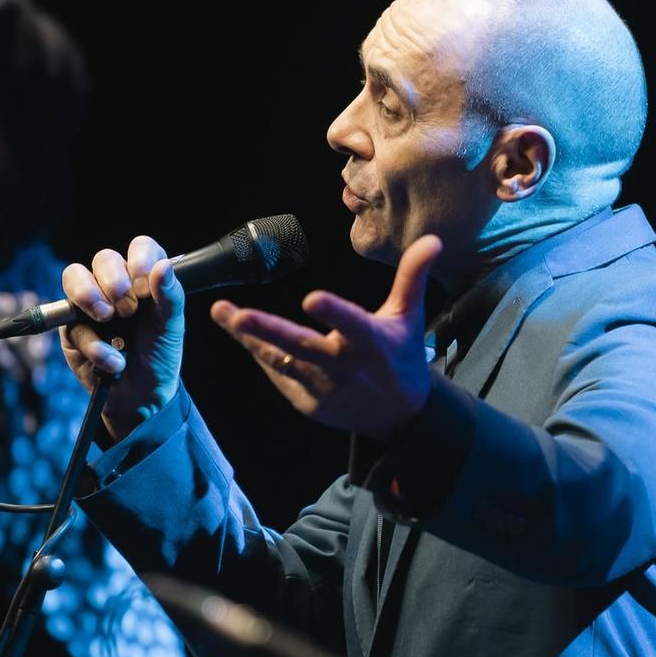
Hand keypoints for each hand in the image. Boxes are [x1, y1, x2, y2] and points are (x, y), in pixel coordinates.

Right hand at [60, 235, 187, 441]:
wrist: (142, 395)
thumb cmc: (158, 355)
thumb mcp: (171, 326)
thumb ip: (170, 296)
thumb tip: (164, 266)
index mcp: (144, 278)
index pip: (140, 247)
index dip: (140, 259)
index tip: (145, 285)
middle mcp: (115, 285)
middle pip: (103, 258)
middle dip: (114, 281)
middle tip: (128, 310)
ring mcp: (89, 303)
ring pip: (74, 276)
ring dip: (90, 295)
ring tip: (108, 318)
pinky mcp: (72, 328)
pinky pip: (71, 321)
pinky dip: (93, 343)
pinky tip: (113, 360)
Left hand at [209, 235, 440, 441]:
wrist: (401, 417)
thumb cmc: (401, 356)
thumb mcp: (409, 316)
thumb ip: (412, 276)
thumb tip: (432, 239)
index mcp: (371, 342)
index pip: (352, 323)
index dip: (333, 312)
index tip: (311, 298)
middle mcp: (344, 366)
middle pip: (301, 347)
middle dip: (267, 331)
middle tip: (238, 316)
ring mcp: (323, 388)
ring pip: (280, 360)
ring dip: (249, 338)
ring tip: (223, 313)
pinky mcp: (308, 403)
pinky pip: (279, 374)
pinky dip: (260, 354)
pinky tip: (240, 333)